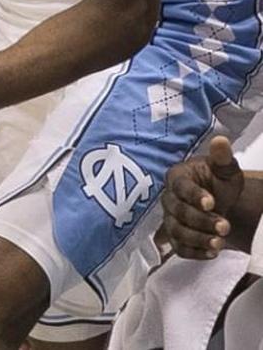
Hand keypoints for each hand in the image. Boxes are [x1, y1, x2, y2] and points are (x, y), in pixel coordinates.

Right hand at [161, 135, 243, 258]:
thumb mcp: (225, 169)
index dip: (194, 195)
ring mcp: (169, 219)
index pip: (180, 187)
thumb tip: (221, 140)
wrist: (218, 201)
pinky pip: (179, 248)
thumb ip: (222, 157)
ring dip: (199, 239)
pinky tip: (212, 252)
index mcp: (177, 177)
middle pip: (178, 211)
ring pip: (177, 231)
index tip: (212, 203)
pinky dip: (195, 253)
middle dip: (201, 221)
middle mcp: (169, 198)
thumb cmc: (218, 182)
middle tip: (225, 226)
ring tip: (220, 242)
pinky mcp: (175, 237)